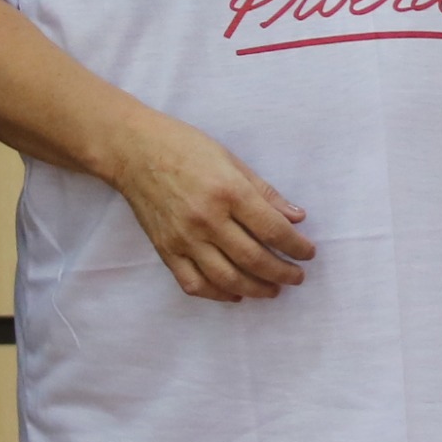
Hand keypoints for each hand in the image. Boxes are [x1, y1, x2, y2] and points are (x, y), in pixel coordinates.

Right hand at [105, 113, 315, 300]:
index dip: (297, 246)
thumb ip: (265, 192)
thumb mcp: (232, 160)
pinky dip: (218, 294)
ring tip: (273, 289)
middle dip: (282, 273)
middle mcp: (207, 219)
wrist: (133, 151)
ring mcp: (184, 238)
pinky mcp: (166, 250)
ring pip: (228, 278)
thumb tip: (297, 217)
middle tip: (297, 277)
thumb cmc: (185, 147)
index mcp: (229, 192)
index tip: (308, 253)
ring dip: (256, 289)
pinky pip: (195, 283)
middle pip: (254, 259)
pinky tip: (235, 293)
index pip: (273, 230)